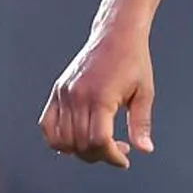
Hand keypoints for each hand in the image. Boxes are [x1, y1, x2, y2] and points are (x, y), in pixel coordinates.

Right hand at [39, 32, 154, 167]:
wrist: (116, 33)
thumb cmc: (133, 61)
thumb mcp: (144, 93)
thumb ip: (141, 124)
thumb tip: (145, 150)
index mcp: (100, 97)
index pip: (98, 141)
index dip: (111, 157)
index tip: (124, 159)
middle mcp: (77, 96)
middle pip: (81, 144)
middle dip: (100, 155)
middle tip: (118, 149)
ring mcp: (64, 93)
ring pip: (62, 139)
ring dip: (79, 151)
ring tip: (98, 144)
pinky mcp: (58, 90)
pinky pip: (47, 124)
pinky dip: (58, 139)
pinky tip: (76, 139)